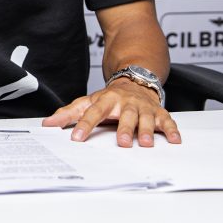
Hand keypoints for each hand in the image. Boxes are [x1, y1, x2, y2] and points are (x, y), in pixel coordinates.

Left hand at [42, 78, 181, 146]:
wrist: (134, 80)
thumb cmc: (109, 98)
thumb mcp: (88, 102)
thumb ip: (69, 113)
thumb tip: (47, 123)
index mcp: (106, 100)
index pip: (93, 112)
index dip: (85, 125)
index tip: (77, 138)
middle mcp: (126, 103)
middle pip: (125, 115)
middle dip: (124, 128)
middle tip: (123, 142)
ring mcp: (143, 107)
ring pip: (146, 118)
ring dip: (147, 130)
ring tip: (147, 143)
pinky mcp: (158, 112)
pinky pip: (167, 120)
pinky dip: (172, 129)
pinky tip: (175, 140)